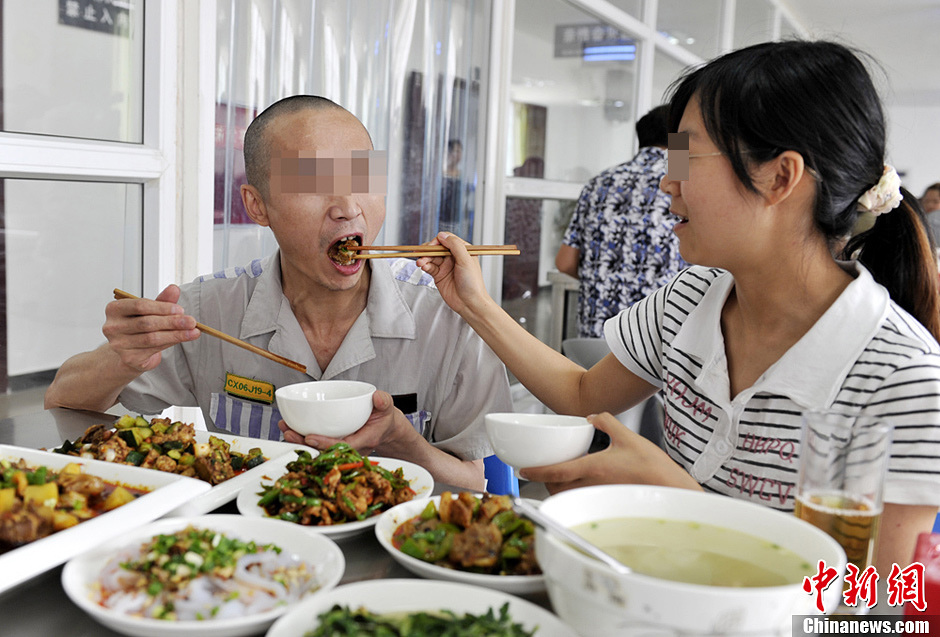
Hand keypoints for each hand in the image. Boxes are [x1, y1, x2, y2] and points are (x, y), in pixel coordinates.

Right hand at [101, 284, 199, 372]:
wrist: (132, 351)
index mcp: (115, 309)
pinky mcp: (129, 358)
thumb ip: (162, 300)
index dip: (162, 307)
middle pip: (147, 323)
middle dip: (173, 322)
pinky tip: (183, 338)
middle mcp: (112, 327)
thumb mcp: (151, 311)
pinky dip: (171, 343)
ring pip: (152, 338)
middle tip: (191, 321)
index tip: (180, 309)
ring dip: (176, 334)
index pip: (140, 305)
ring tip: (193, 331)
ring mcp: (119, 344)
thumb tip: (174, 289)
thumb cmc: (140, 327)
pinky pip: (154, 349)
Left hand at [279, 390, 418, 456]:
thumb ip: (384, 402)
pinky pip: (316, 444)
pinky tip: (289, 429)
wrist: (384, 428)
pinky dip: (302, 438)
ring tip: (285, 430)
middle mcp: (350, 448)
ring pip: (318, 449)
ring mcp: (340, 447)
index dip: (325, 443)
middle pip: (325, 450)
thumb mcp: (387, 408)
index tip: (310, 437)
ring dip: (300, 441)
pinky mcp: (333, 443)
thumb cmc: (383, 418)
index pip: (342, 445)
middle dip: (305, 444)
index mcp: (364, 441)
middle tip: (289, 434)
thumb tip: (377, 397)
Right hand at [416, 232, 493, 318]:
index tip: (432, 246)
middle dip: (428, 250)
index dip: (438, 241)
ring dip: (424, 258)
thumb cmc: (473, 283)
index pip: (447, 239)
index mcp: (463, 250)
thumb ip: (455, 245)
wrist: (469, 303)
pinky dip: (424, 265)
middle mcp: (453, 257)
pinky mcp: (439, 275)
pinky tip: (423, 267)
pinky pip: (429, 267)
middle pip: (437, 247)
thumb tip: (442, 235)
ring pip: (431, 257)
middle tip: (422, 254)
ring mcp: (445, 266)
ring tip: (420, 263)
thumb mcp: (466, 260)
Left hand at [519, 412, 701, 494]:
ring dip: (560, 488)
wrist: (672, 490)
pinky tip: (584, 482)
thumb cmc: (654, 468)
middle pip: (557, 488)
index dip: (536, 471)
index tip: (523, 470)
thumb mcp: (629, 437)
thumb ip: (607, 422)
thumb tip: (594, 417)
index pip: (556, 471)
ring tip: (561, 476)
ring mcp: (600, 496)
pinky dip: (576, 492)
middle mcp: (593, 485)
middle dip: (546, 482)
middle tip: (543, 470)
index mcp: (594, 468)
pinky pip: (583, 498)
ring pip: (569, 496)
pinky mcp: (608, 502)